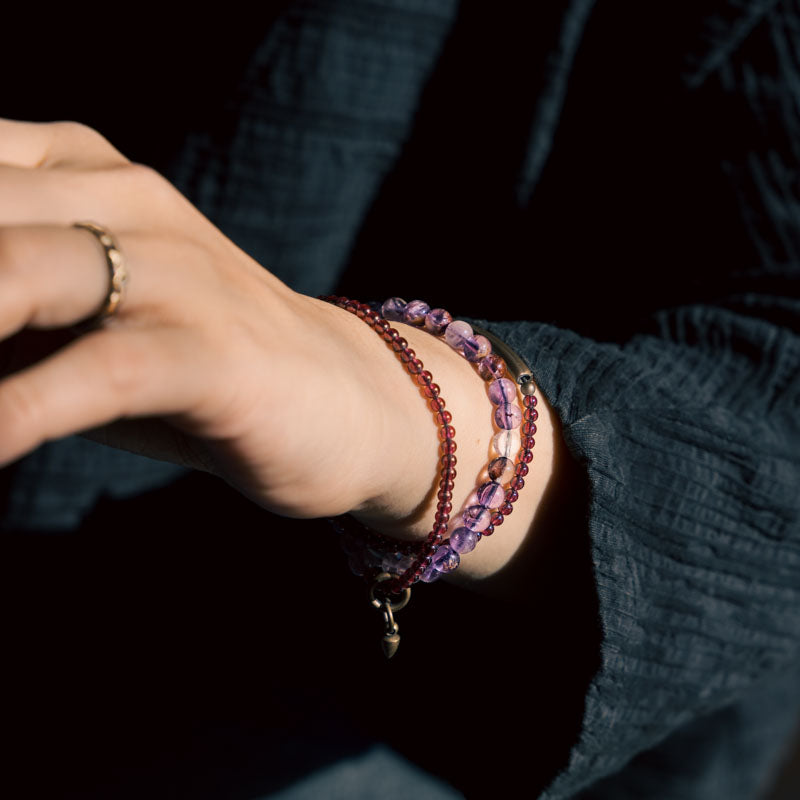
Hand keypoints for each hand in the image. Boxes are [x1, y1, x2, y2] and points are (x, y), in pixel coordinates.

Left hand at [0, 119, 416, 519]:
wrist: (350, 398)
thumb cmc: (203, 366)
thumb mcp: (90, 321)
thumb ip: (7, 305)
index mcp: (84, 173)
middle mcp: (128, 202)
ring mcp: (177, 273)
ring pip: (21, 272)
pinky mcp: (214, 353)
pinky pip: (95, 372)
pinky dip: (14, 415)